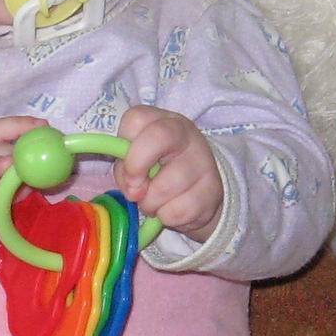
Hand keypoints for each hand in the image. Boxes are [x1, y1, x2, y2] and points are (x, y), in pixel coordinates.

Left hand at [115, 105, 221, 240]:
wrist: (198, 194)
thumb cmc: (158, 173)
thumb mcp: (136, 163)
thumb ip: (125, 167)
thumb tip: (132, 186)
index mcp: (163, 122)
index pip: (137, 119)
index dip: (123, 147)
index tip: (124, 168)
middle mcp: (186, 135)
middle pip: (158, 137)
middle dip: (136, 167)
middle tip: (134, 190)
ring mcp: (203, 160)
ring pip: (164, 186)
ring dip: (150, 203)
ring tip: (154, 202)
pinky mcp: (212, 189)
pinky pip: (176, 210)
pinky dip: (166, 216)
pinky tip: (171, 209)